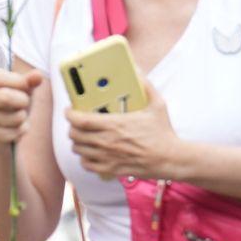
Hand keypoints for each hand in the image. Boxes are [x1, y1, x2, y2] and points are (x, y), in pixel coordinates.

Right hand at [0, 70, 43, 146]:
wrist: (9, 126)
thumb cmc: (17, 101)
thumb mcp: (25, 89)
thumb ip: (30, 81)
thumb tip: (38, 74)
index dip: (17, 82)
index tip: (27, 85)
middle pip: (5, 97)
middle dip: (23, 100)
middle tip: (26, 102)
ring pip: (15, 117)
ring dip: (24, 117)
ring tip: (21, 115)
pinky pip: (15, 132)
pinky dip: (22, 130)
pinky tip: (18, 127)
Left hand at [66, 80, 182, 179]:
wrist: (171, 158)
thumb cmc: (163, 132)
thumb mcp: (157, 105)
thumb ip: (146, 87)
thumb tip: (138, 71)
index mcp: (115, 124)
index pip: (81, 120)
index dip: (70, 114)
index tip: (70, 109)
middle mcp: (108, 141)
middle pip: (75, 134)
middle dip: (72, 127)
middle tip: (77, 122)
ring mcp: (108, 156)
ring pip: (78, 149)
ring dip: (77, 142)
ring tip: (82, 136)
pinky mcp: (111, 169)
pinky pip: (87, 165)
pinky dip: (84, 159)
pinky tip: (90, 153)